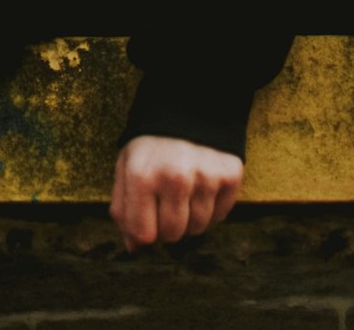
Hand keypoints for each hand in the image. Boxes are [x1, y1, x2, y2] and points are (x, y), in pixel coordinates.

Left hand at [110, 135, 242, 247]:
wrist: (188, 105)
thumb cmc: (151, 143)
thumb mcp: (126, 166)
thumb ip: (123, 208)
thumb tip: (134, 247)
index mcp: (142, 174)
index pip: (144, 234)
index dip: (144, 231)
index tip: (146, 215)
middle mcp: (175, 177)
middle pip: (173, 235)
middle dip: (167, 225)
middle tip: (165, 200)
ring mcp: (205, 176)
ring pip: (197, 229)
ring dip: (189, 217)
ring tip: (184, 190)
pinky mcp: (230, 175)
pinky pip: (219, 216)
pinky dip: (210, 208)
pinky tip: (202, 185)